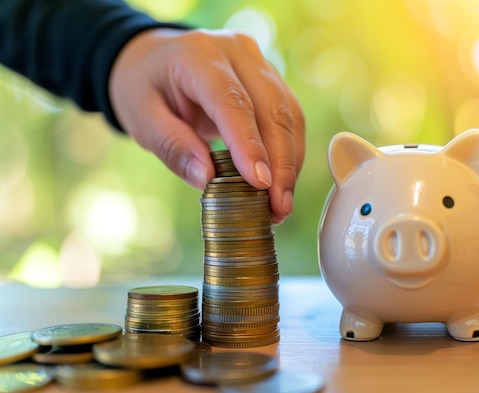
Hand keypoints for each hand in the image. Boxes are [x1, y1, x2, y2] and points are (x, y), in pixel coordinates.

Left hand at [108, 28, 304, 223]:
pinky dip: (289, 153)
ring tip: (281, 203)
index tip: (260, 183)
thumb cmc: (145, 89)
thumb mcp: (142, 119)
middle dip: (280, 162)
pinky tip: (281, 183)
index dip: (249, 144)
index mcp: (198, 55)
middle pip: (271, 108)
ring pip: (288, 114)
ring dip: (289, 162)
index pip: (232, 100)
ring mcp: (258, 62)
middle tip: (278, 207)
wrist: (154, 61)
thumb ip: (172, 146)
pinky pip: (290, 117)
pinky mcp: (271, 78)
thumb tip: (207, 179)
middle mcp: (236, 52)